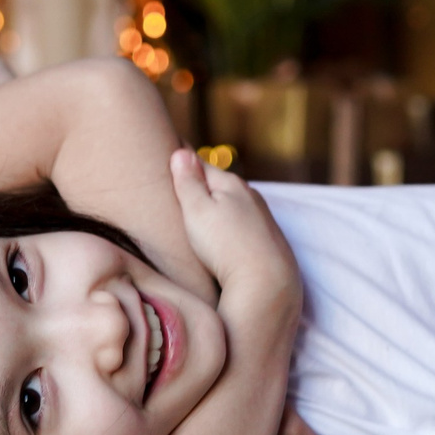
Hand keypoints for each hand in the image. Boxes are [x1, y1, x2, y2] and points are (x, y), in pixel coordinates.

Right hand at [167, 146, 299, 306]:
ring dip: (216, 207)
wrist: (267, 284)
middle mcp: (250, 196)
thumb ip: (189, 181)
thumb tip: (182, 151)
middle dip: (200, 184)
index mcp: (231, 184)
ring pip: (232, 205)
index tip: (167, 155)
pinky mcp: (267, 241)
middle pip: (218, 184)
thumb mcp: (198, 210)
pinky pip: (242, 226)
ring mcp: (261, 218)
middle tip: (177, 184)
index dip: (181, 162)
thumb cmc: (226, 246)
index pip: (200, 164)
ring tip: (198, 214)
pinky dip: (229, 226)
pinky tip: (222, 238)